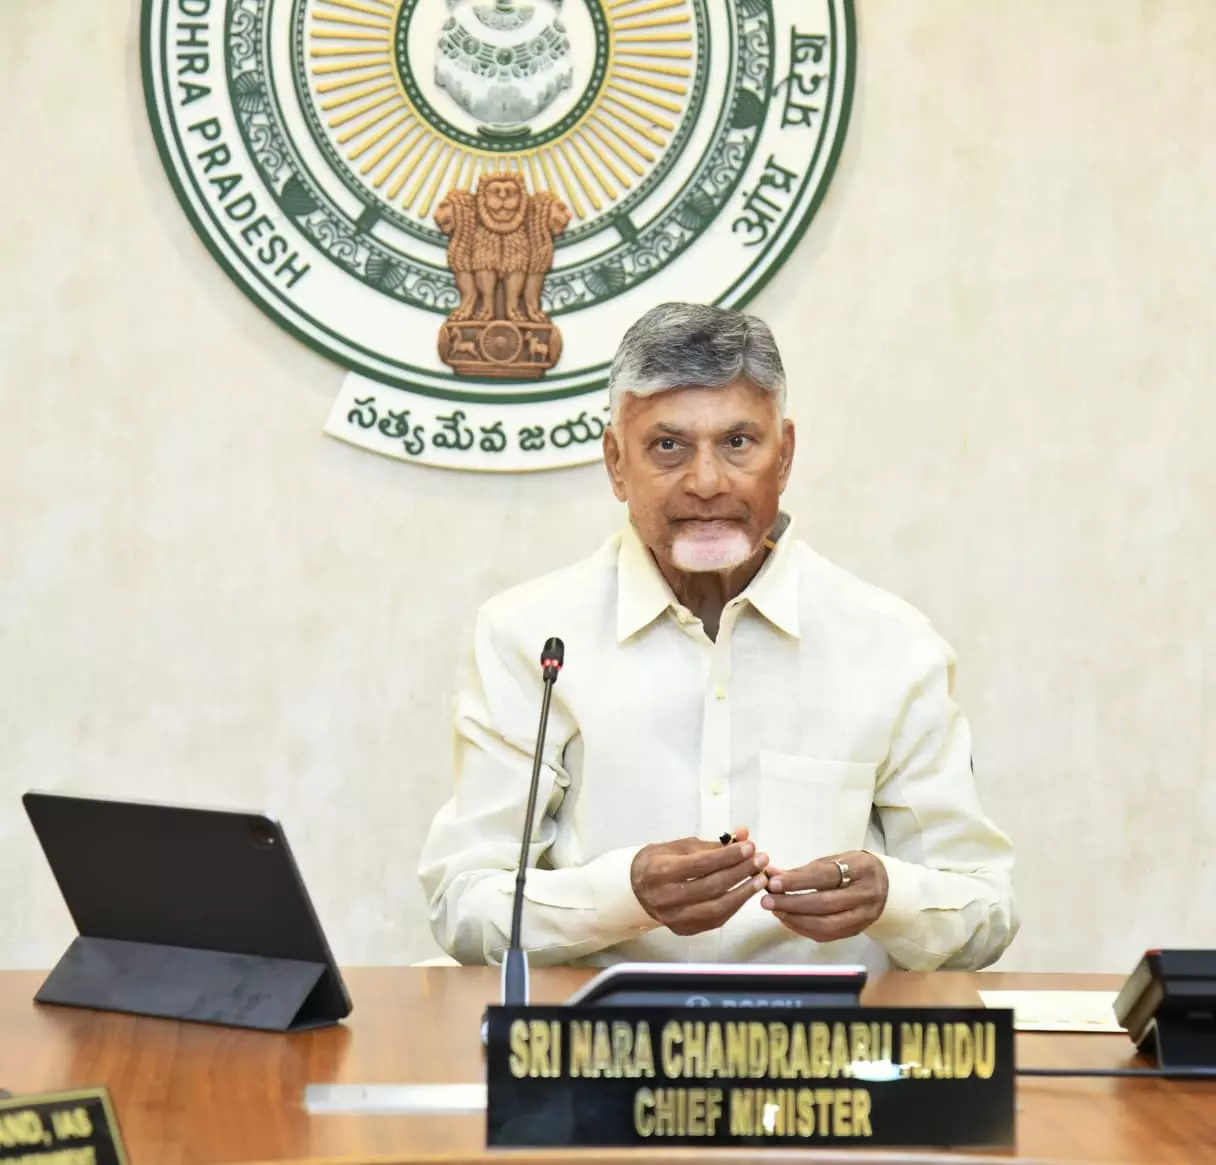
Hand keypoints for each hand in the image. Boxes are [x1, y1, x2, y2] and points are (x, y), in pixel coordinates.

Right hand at [631, 826, 768, 936]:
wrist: (636, 889)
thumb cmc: (658, 863)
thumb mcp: (680, 847)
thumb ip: (712, 844)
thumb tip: (743, 834)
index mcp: (660, 872)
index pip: (701, 864)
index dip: (728, 855)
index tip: (749, 846)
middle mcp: (666, 897)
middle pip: (712, 886)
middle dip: (741, 871)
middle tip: (760, 859)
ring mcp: (674, 917)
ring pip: (717, 908)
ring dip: (743, 892)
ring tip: (760, 878)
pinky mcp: (683, 930)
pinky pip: (715, 919)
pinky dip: (734, 906)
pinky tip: (745, 892)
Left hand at [761, 850, 888, 942]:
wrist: (886, 886)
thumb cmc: (853, 868)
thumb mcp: (833, 861)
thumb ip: (803, 870)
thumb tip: (771, 874)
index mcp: (861, 869)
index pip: (826, 876)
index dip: (797, 881)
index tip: (773, 882)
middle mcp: (866, 894)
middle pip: (825, 903)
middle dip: (792, 903)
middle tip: (767, 900)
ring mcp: (864, 916)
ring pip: (826, 924)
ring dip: (795, 919)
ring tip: (775, 910)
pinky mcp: (857, 931)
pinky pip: (827, 935)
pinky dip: (804, 929)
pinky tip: (788, 920)